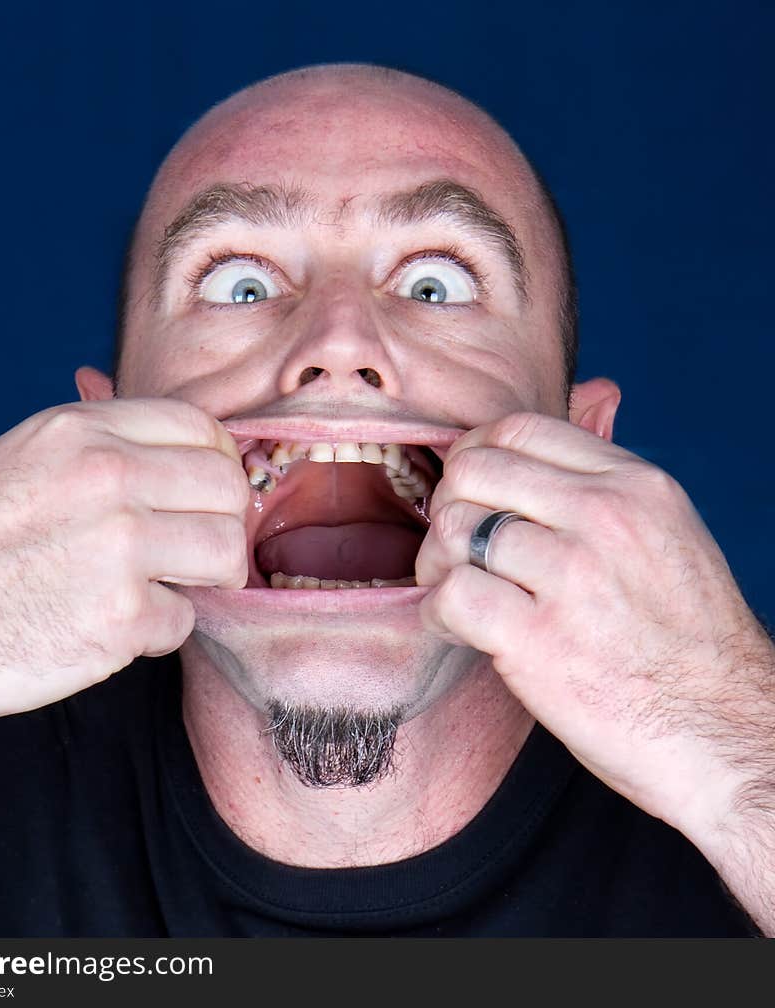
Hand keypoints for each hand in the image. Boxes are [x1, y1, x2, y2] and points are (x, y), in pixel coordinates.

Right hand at [0, 398, 247, 734]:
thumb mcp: (29, 455)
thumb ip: (107, 440)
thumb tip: (183, 434)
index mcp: (84, 432)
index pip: (202, 429)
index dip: (218, 464)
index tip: (208, 494)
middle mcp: (106, 478)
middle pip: (228, 490)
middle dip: (221, 524)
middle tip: (195, 549)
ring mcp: (117, 549)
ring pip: (225, 553)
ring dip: (202, 579)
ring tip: (162, 586)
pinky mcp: (119, 619)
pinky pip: (184, 620)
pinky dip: (155, 630)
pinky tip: (114, 624)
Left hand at [416, 412, 774, 848]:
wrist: (720, 731)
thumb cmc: (685, 637)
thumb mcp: (666, 529)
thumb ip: (610, 472)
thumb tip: (595, 391)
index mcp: (634, 484)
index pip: (519, 429)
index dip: (476, 455)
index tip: (472, 493)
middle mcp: (603, 516)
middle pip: (474, 469)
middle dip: (450, 505)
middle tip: (458, 546)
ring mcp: (571, 576)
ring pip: (454, 529)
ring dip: (439, 564)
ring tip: (460, 591)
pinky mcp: (537, 640)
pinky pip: (450, 596)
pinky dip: (439, 613)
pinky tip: (461, 628)